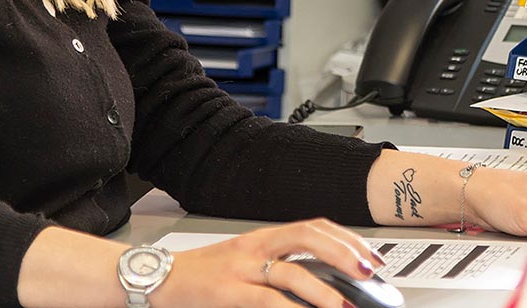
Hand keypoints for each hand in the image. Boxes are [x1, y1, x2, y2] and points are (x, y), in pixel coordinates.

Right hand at [157, 218, 383, 307]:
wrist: (155, 278)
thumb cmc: (202, 274)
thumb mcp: (244, 263)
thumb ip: (278, 266)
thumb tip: (320, 282)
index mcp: (263, 237)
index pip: (314, 226)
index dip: (346, 239)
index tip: (370, 257)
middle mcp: (255, 245)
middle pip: (309, 236)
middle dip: (344, 254)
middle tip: (368, 274)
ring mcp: (241, 267)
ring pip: (291, 271)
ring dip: (323, 290)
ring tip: (344, 306)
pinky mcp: (227, 290)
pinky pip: (266, 298)